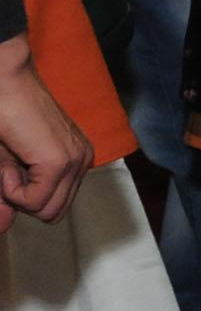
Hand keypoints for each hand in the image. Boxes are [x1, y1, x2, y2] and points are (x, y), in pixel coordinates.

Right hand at [0, 34, 92, 230]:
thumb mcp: (5, 166)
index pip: (53, 206)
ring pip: (45, 211)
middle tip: (10, 165)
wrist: (3, 82)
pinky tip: (11, 159)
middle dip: (22, 199)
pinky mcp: (60, 162)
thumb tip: (3, 228)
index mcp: (75, 161)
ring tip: (11, 160)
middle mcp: (82, 162)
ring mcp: (75, 161)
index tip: (12, 166)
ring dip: (16, 193)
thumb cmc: (4, 118)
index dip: (23, 196)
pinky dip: (12, 188)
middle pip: (52, 213)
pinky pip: (33, 201)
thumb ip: (8, 196)